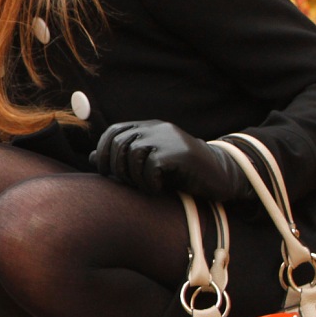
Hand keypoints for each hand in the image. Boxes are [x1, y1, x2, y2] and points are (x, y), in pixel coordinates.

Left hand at [90, 120, 251, 199]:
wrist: (222, 175)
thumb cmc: (182, 173)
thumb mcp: (149, 164)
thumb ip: (123, 159)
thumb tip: (93, 158)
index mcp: (148, 127)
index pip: (113, 132)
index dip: (104, 152)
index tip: (107, 172)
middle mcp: (157, 128)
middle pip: (119, 144)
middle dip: (117, 169)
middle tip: (130, 184)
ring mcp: (168, 138)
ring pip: (132, 155)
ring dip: (134, 177)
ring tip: (147, 187)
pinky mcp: (179, 153)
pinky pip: (150, 167)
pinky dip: (149, 183)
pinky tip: (159, 189)